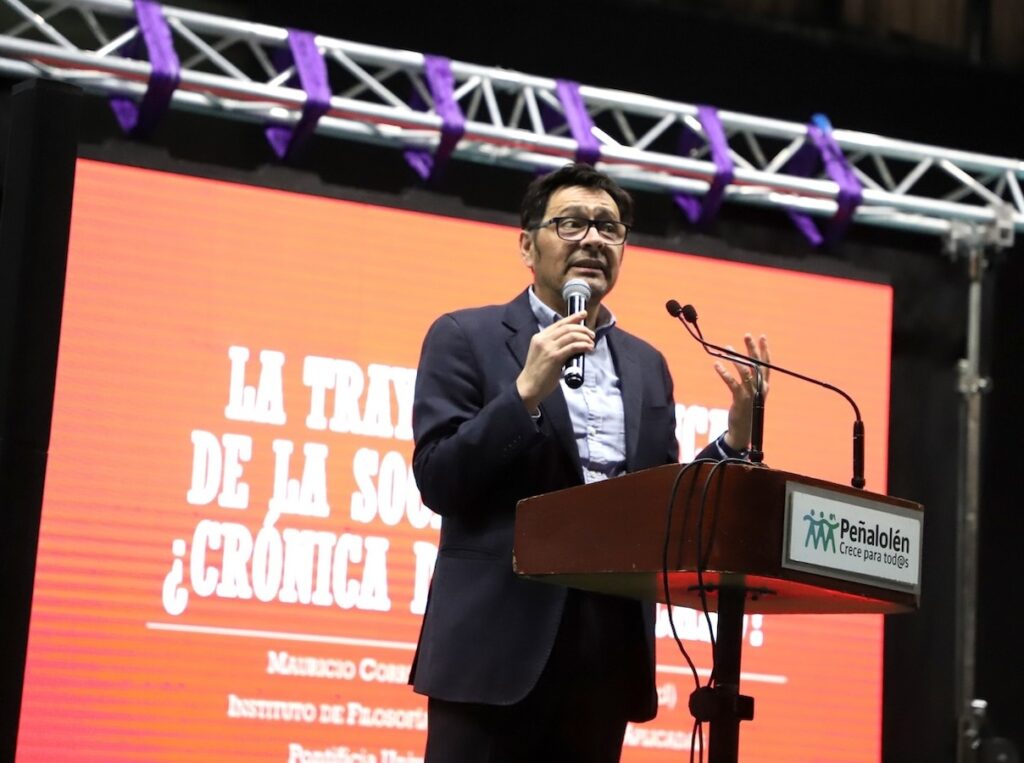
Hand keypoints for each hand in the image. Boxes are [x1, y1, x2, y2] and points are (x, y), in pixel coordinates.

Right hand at [516, 310, 593, 411]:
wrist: (529, 386)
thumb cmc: (537, 373)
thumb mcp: (542, 354)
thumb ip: (553, 346)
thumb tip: (571, 343)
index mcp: (539, 337)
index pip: (559, 323)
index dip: (573, 317)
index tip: (583, 314)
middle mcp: (543, 340)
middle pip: (567, 328)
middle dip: (582, 328)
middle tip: (591, 334)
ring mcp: (548, 348)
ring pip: (571, 336)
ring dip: (584, 337)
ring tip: (591, 342)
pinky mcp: (554, 357)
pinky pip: (573, 347)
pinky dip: (583, 346)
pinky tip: (588, 348)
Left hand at [713, 334, 769, 451]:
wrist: (743, 430)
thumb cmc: (747, 410)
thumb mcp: (753, 394)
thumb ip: (752, 380)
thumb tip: (747, 364)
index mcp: (764, 385)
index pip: (766, 365)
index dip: (764, 350)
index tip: (762, 337)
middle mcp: (760, 388)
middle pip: (757, 364)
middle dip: (752, 349)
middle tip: (746, 336)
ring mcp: (751, 394)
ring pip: (745, 371)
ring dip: (735, 358)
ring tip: (727, 348)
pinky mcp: (740, 399)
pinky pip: (732, 383)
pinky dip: (724, 372)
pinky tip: (717, 365)